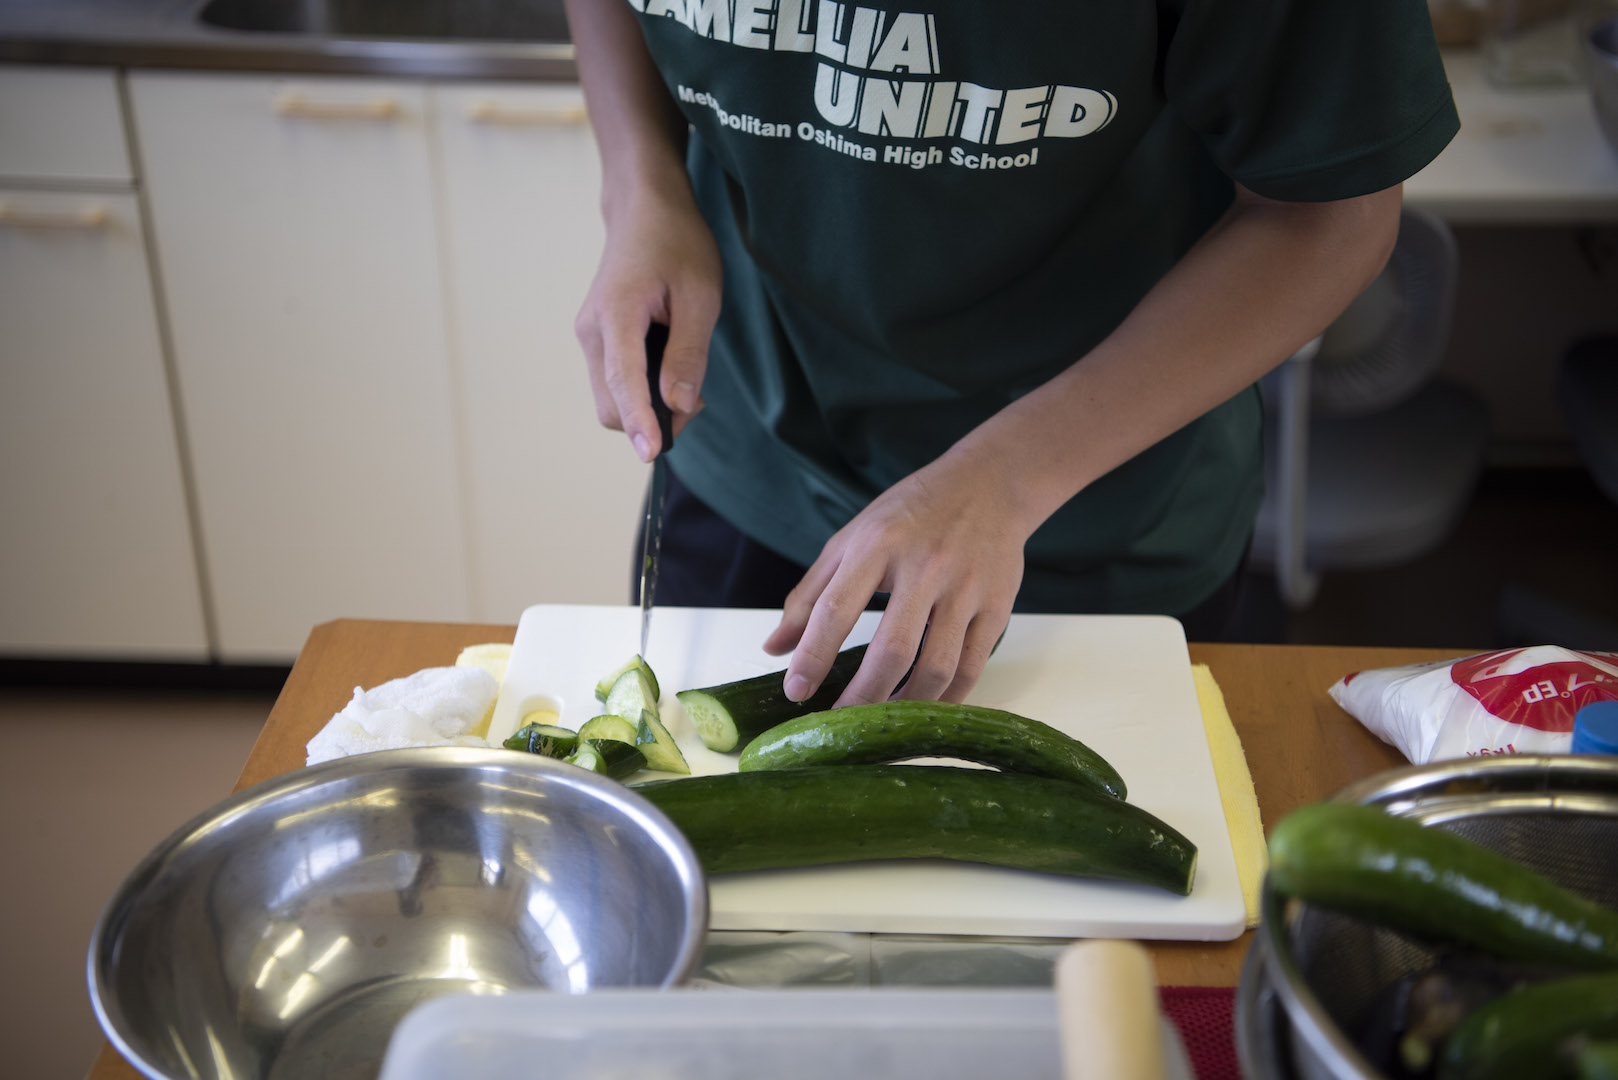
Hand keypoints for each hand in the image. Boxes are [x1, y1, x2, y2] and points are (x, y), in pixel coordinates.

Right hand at [574, 187, 721, 460]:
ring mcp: (589, 337)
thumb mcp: (699, 295)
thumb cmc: (676, 244)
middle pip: (611, 405)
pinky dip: (641, 392)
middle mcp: (591, 332)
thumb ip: (688, 353)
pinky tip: (668, 369)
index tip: (650, 454)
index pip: (623, 381)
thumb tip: (679, 404)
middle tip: (698, 401)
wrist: (643, 210)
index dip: (639, 421)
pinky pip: (614, 383)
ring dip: (647, 408)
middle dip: (652, 420)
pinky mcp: (596, 340)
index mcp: (616, 314)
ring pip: (611, 399)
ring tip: (686, 381)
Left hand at [762, 449, 1031, 704]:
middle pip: (892, 649)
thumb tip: (774, 649)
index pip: (837, 609)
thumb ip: (810, 595)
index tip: (795, 692)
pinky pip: (972, 667)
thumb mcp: (852, 539)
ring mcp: (966, 587)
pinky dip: (947, 699)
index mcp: (877, 545)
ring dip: (906, 705)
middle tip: (842, 722)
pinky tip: (923, 708)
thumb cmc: (910, 515)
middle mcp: (925, 565)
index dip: (813, 656)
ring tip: (882, 723)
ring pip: (937, 666)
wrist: (988, 484)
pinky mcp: (998, 605)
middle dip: (863, 697)